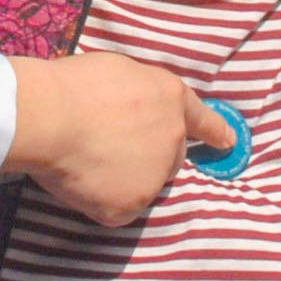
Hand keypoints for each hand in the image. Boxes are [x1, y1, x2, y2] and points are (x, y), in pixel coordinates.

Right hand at [0, 52, 213, 225]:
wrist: (51, 116)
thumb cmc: (75, 84)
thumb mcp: (122, 72)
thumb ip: (141, 95)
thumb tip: (137, 111)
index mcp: (171, 99)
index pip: (202, 120)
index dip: (216, 132)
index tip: (228, 143)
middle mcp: (173, 139)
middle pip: (170, 158)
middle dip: (148, 155)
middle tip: (109, 145)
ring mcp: (154, 177)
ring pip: (142, 185)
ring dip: (122, 178)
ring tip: (87, 159)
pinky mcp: (130, 206)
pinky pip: (116, 208)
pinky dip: (100, 199)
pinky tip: (80, 179)